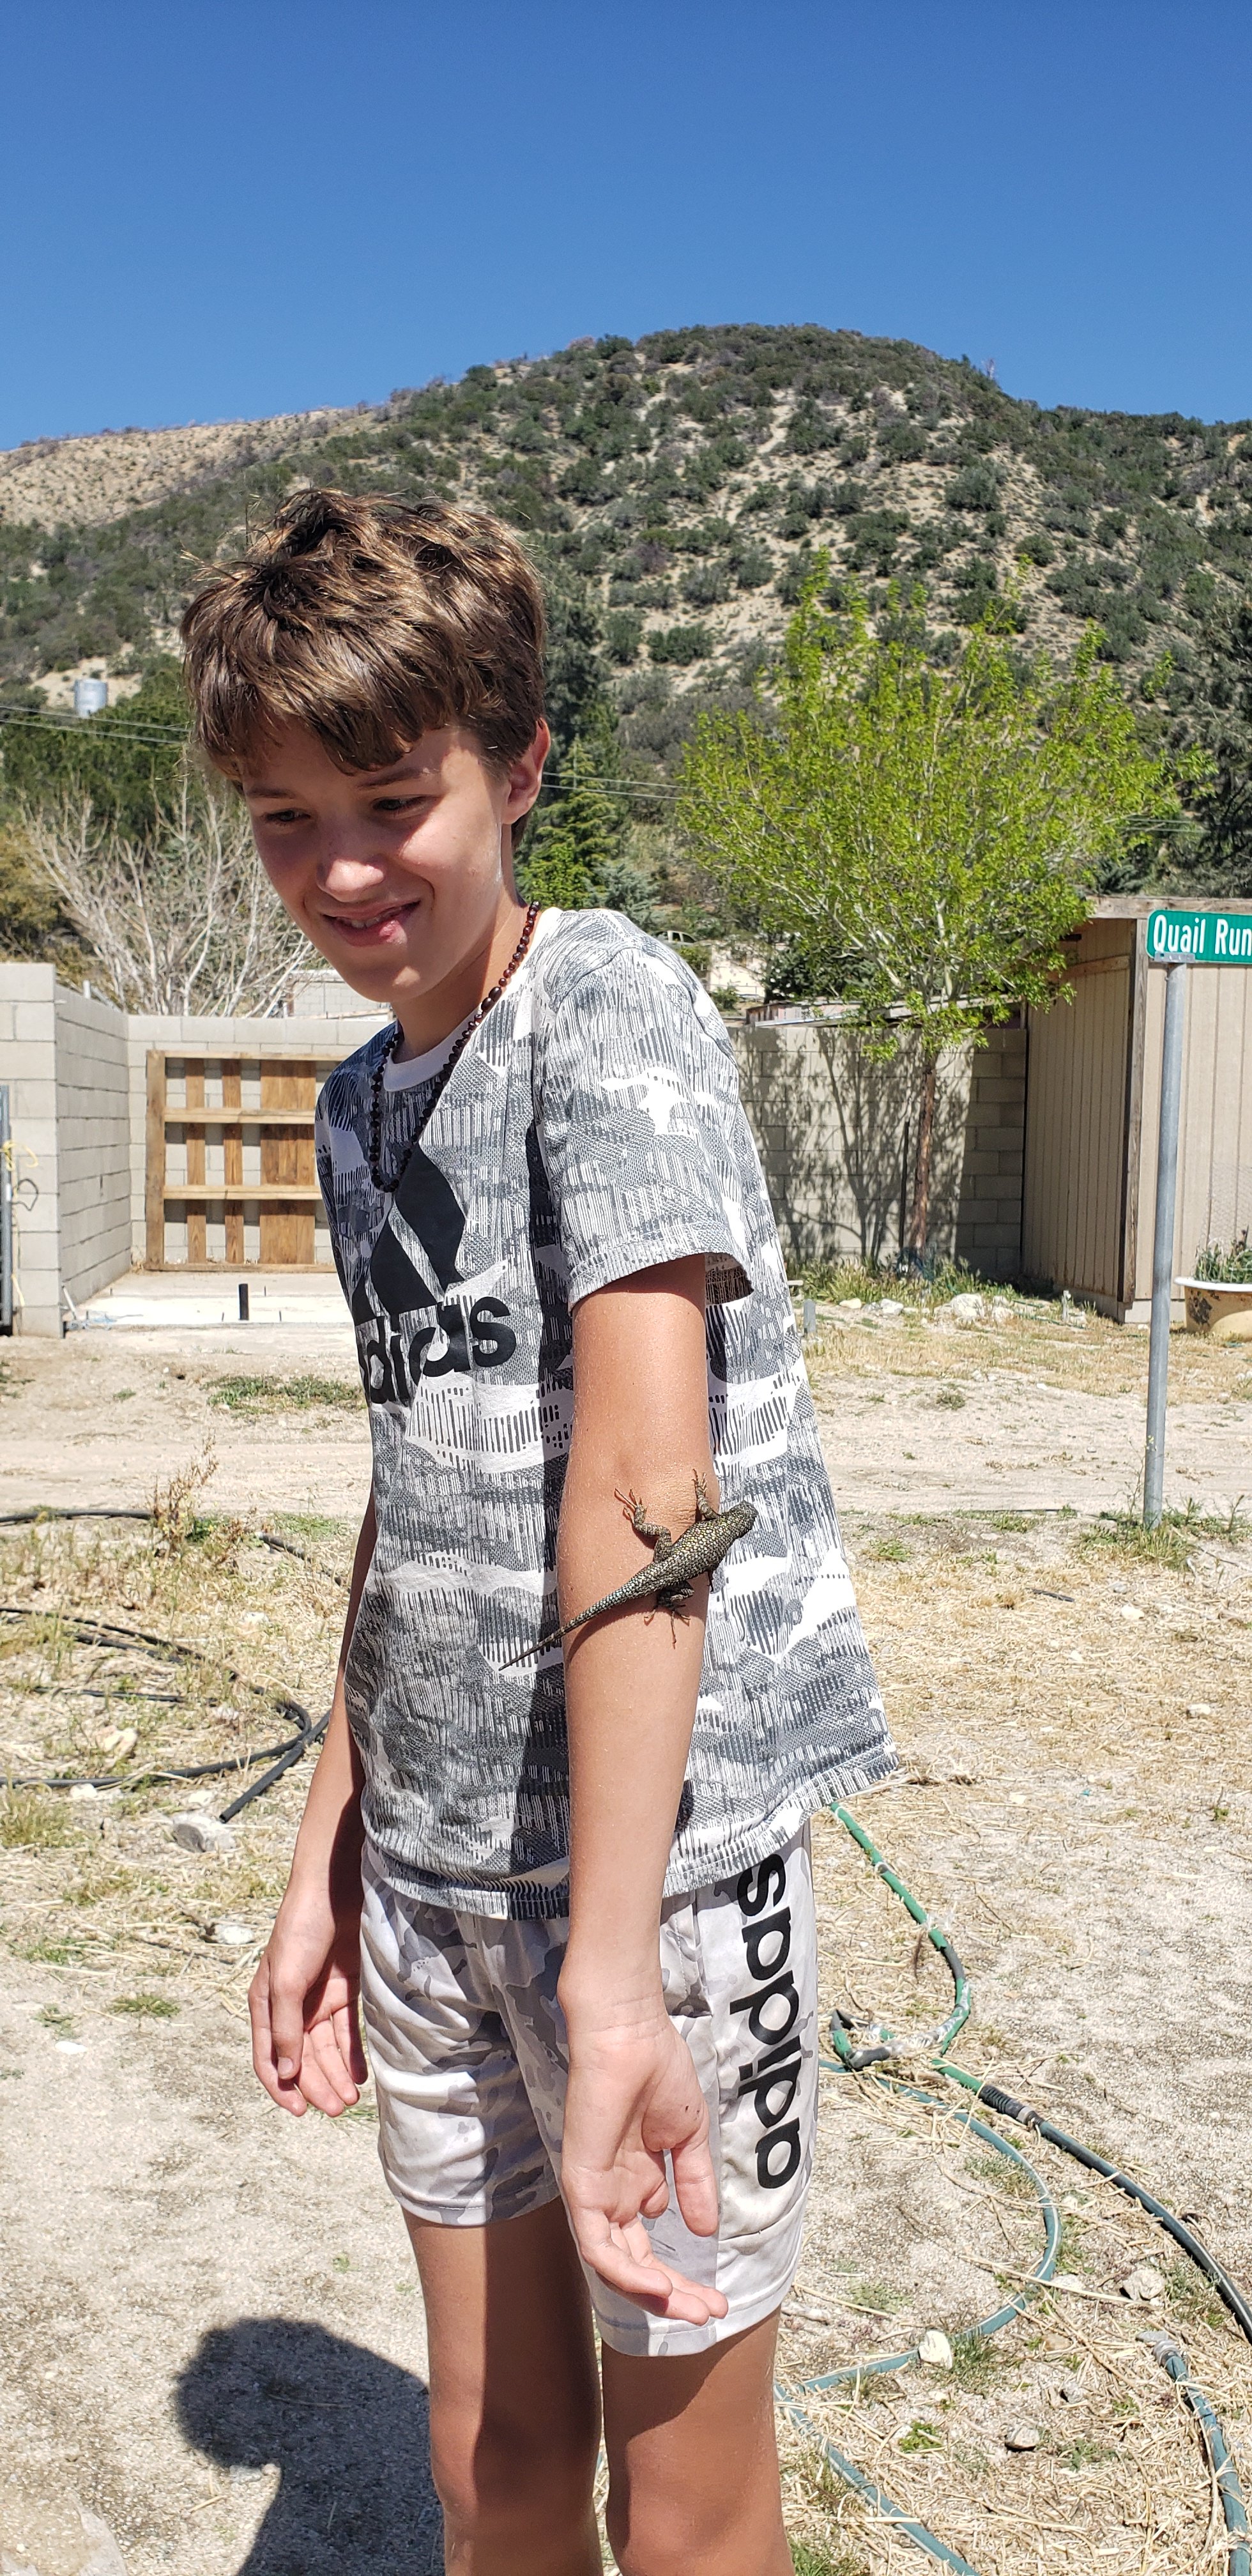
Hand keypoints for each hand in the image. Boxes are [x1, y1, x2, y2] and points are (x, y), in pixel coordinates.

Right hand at [248, 1878, 366, 2118]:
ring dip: (336, 2075)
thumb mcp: (287, 1980)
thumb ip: (285, 2028)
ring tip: (351, 2099)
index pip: (268, 2058)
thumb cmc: (301, 1929)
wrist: (335, 1889)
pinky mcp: (344, 1989)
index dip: (281, 2088)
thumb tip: (286, 2074)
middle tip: (338, 2109)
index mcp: (265, 2005)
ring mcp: (318, 1999)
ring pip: (325, 2049)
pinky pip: (347, 2031)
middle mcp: (290, 2007)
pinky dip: (353, 2054)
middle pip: (301, 2059)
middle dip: (317, 2086)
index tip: (299, 2111)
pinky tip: (362, 2075)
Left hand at [558, 2005, 727, 2325]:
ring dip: (652, 2292)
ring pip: (615, 2264)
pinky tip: (657, 2285)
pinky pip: (595, 2243)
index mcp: (633, 2184)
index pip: (649, 2248)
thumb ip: (693, 2185)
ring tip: (690, 2309)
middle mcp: (611, 2195)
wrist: (631, 2035)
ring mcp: (593, 2193)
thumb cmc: (657, 2071)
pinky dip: (624, 2271)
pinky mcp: (580, 2185)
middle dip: (672, 2296)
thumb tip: (706, 2231)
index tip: (718, 2300)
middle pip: (635, 2264)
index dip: (681, 2279)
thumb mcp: (687, 2138)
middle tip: (708, 2315)